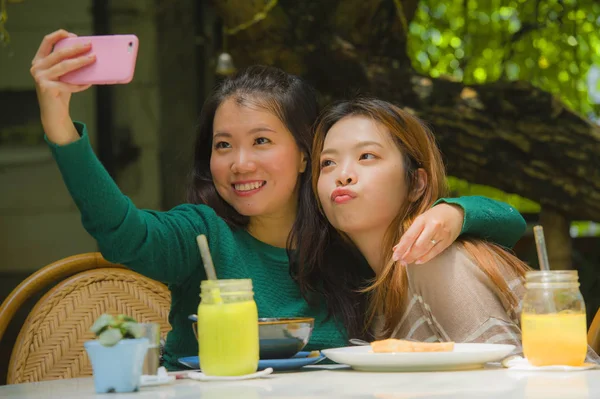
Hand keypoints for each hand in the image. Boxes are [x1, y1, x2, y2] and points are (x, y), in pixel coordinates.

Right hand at [30, 29, 95, 144]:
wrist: (54, 113)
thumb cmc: (60, 92)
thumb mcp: (62, 75)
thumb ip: (66, 65)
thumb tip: (88, 54)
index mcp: (39, 60)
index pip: (47, 42)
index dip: (59, 35)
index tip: (74, 35)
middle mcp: (37, 67)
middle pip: (59, 53)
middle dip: (76, 48)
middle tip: (90, 46)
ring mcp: (40, 77)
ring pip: (65, 66)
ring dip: (81, 62)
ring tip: (93, 59)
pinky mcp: (47, 88)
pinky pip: (69, 84)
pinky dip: (81, 84)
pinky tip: (89, 83)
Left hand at [392, 203, 463, 264]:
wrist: (455, 212)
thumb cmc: (434, 216)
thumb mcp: (420, 220)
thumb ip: (409, 234)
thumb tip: (397, 248)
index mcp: (422, 220)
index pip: (409, 236)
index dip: (401, 248)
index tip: (395, 257)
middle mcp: (432, 227)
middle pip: (418, 245)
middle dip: (408, 255)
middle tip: (401, 262)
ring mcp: (441, 234)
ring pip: (426, 250)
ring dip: (415, 258)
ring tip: (407, 262)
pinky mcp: (447, 241)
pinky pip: (435, 252)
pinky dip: (425, 258)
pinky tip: (418, 261)